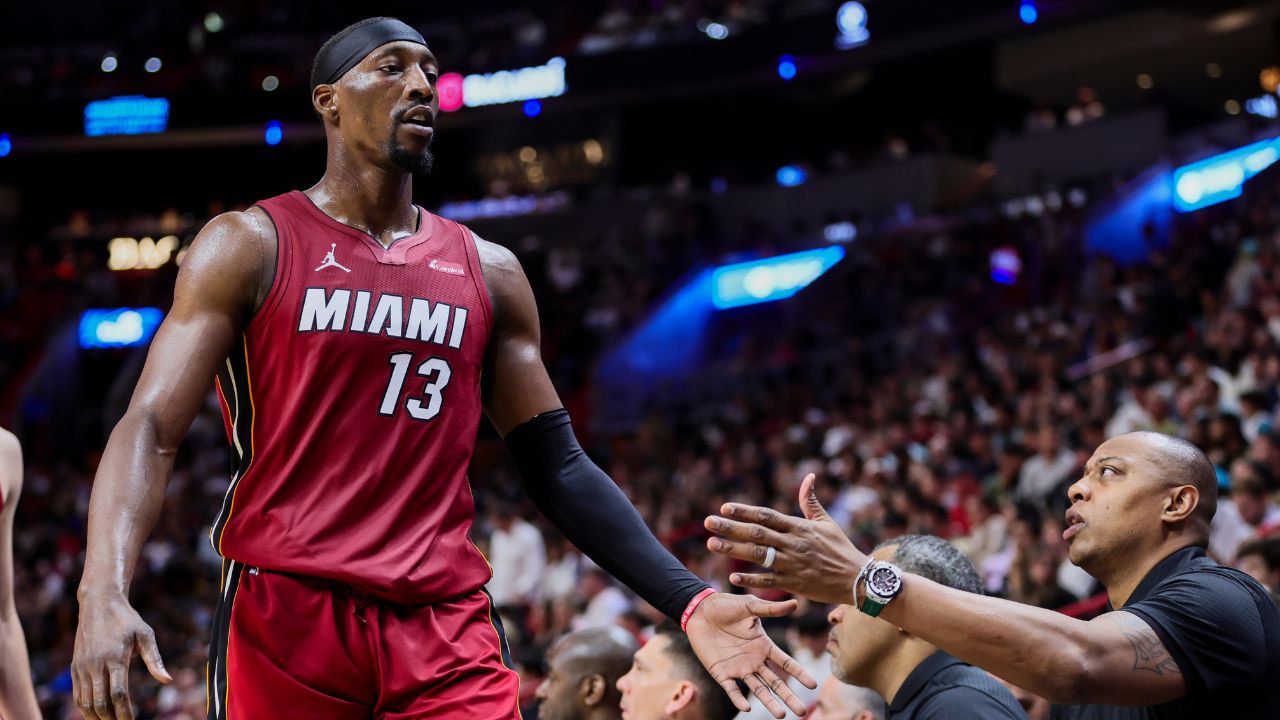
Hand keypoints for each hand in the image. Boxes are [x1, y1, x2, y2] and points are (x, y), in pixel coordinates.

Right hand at [73, 593, 170, 719]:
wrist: (98, 604)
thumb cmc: (127, 620)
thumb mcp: (145, 635)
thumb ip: (155, 659)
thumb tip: (167, 680)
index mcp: (115, 657)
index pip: (118, 693)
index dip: (125, 712)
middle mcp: (95, 664)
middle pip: (100, 702)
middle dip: (111, 718)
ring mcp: (82, 667)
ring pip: (85, 702)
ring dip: (97, 717)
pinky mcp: (75, 667)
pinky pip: (77, 695)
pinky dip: (85, 708)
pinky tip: (96, 714)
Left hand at [684, 592, 816, 717]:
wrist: (699, 611)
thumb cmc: (725, 606)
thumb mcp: (749, 606)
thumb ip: (770, 609)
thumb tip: (795, 603)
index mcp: (763, 645)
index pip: (785, 662)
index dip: (798, 673)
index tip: (812, 685)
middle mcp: (754, 660)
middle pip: (775, 682)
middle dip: (788, 696)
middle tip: (802, 712)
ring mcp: (739, 668)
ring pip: (758, 689)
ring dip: (769, 702)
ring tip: (781, 715)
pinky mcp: (721, 673)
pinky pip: (732, 689)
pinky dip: (739, 699)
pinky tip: (747, 707)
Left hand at [704, 473, 867, 604]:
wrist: (857, 579)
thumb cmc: (841, 548)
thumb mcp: (826, 522)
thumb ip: (811, 501)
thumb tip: (809, 476)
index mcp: (798, 527)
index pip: (766, 516)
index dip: (745, 511)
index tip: (725, 507)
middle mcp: (793, 544)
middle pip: (756, 533)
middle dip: (731, 527)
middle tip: (708, 522)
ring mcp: (792, 564)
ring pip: (758, 555)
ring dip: (733, 550)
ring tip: (711, 544)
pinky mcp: (794, 583)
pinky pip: (769, 581)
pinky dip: (751, 579)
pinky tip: (733, 577)